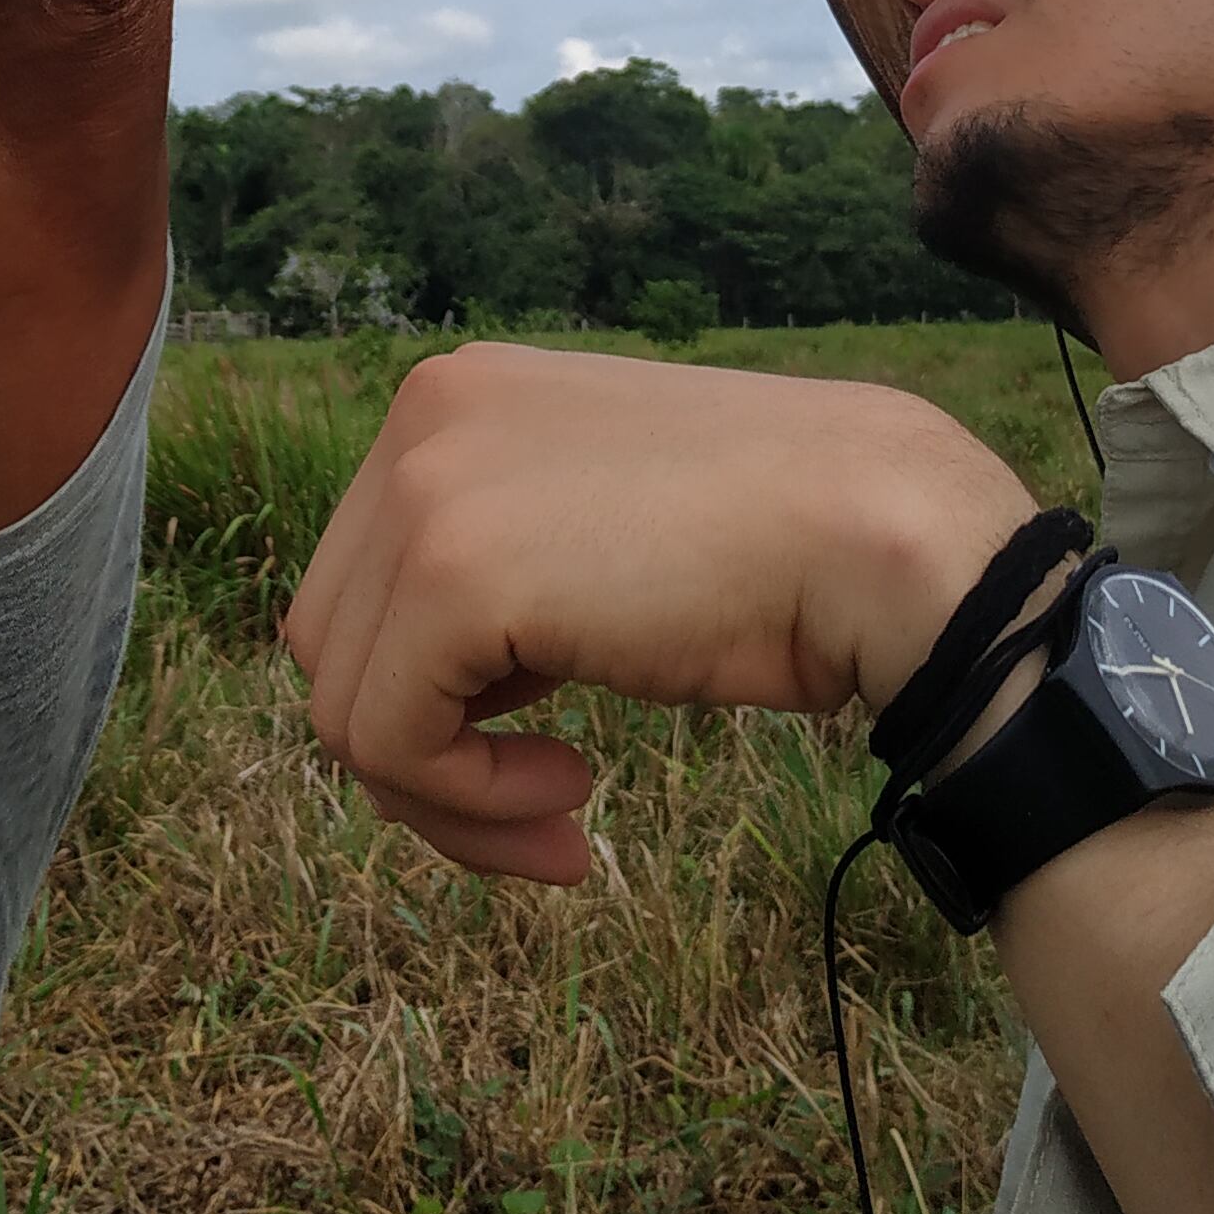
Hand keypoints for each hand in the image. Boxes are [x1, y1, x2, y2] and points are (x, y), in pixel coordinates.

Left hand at [283, 345, 1030, 884]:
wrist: (879, 529)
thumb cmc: (777, 546)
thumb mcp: (598, 531)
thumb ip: (502, 567)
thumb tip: (414, 686)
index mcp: (459, 395)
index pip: (364, 578)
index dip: (433, 691)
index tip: (543, 750)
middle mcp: (422, 417)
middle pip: (334, 644)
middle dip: (424, 756)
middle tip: (548, 810)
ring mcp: (426, 488)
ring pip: (342, 708)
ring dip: (448, 799)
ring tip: (564, 819)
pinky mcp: (448, 574)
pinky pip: (383, 744)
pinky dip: (465, 804)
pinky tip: (573, 796)